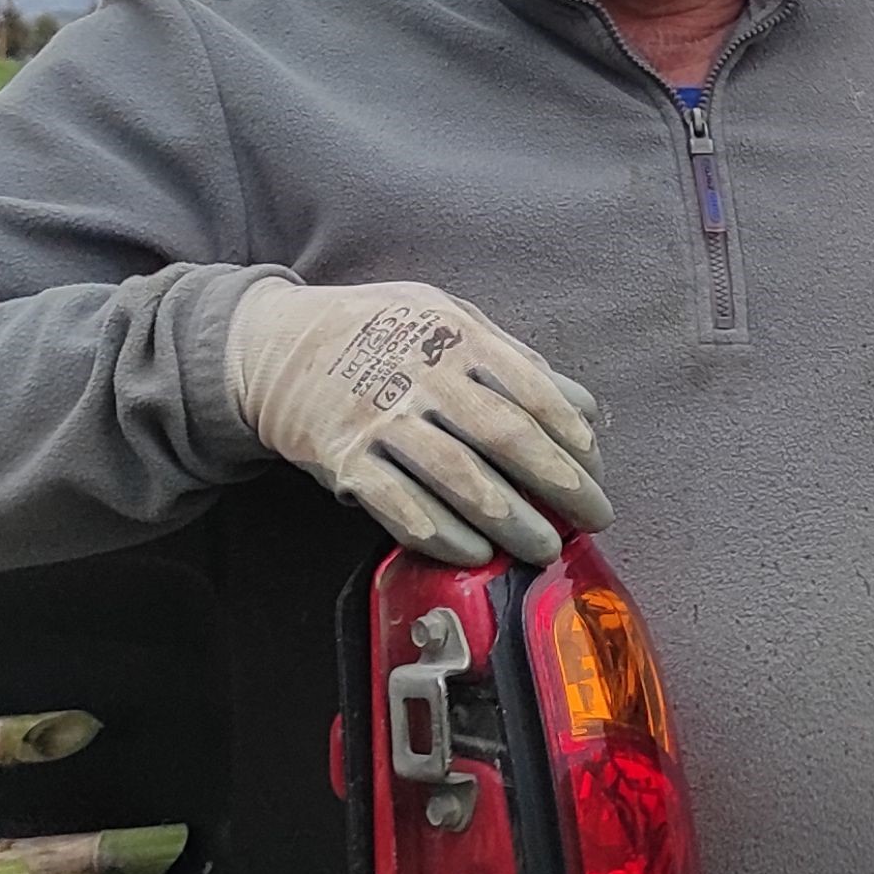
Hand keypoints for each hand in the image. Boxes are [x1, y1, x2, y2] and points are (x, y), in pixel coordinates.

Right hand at [227, 278, 610, 567]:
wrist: (276, 345)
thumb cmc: (383, 332)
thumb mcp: (451, 319)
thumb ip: (517, 362)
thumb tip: (586, 411)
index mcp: (456, 336)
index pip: (532, 391)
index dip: (571, 437)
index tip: (597, 470)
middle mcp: (420, 376)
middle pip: (503, 437)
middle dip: (558, 484)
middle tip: (593, 517)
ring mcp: (378, 419)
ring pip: (457, 478)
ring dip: (509, 520)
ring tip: (543, 547)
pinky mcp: (342, 460)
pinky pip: (399, 506)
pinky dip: (442, 535)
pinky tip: (475, 553)